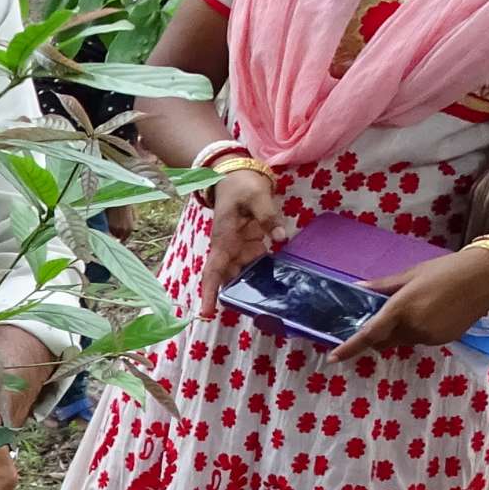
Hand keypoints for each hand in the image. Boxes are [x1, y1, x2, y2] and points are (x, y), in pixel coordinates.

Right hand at [198, 168, 292, 309]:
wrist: (236, 176)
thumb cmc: (241, 185)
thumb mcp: (257, 196)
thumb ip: (269, 217)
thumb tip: (280, 239)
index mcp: (223, 239)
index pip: (213, 270)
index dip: (209, 292)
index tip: (207, 313)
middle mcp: (228, 248)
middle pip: (230, 278)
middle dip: (239, 293)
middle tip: (257, 310)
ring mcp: (238, 247)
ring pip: (244, 272)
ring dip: (255, 282)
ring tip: (273, 298)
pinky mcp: (248, 244)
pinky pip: (256, 262)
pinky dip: (265, 270)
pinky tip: (280, 278)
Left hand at [337, 249, 488, 356]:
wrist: (486, 278)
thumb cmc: (445, 270)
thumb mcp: (410, 275)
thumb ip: (382, 286)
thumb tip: (357, 287)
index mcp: (401, 309)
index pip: (369, 335)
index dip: (349, 348)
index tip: (333, 358)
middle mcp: (414, 327)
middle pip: (385, 340)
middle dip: (378, 333)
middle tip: (382, 315)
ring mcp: (429, 337)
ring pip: (403, 341)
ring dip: (399, 331)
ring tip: (417, 306)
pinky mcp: (443, 341)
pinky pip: (420, 340)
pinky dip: (417, 331)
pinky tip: (432, 313)